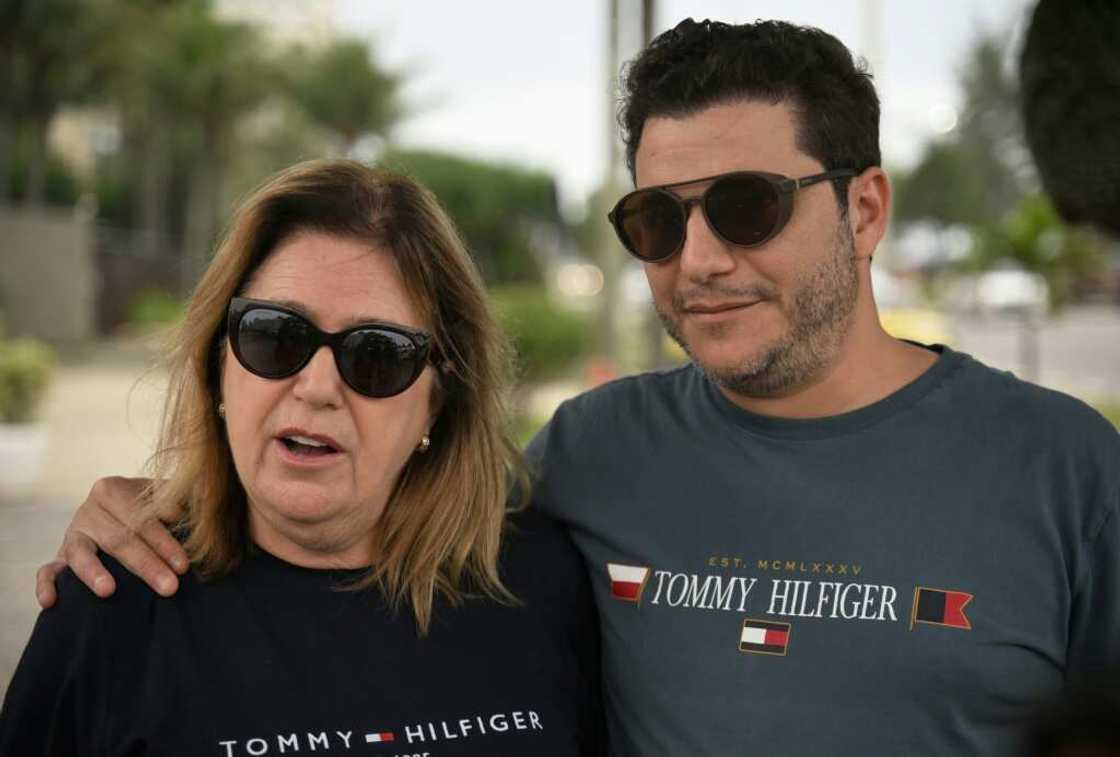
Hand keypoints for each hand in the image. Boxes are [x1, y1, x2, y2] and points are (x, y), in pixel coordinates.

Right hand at [35, 476, 187, 607]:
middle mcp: (88, 510)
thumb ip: (178, 500)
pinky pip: (48, 571)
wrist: (127, 514)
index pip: (140, 517)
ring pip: (81, 553)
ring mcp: (72, 534)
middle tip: (169, 587)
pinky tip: (49, 602)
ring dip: (94, 573)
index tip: (183, 565)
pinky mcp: (60, 557)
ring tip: (108, 591)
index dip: (164, 541)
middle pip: (117, 538)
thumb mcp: (167, 497)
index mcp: (113, 489)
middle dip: (146, 564)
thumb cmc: (155, 509)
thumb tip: (179, 512)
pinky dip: (46, 585)